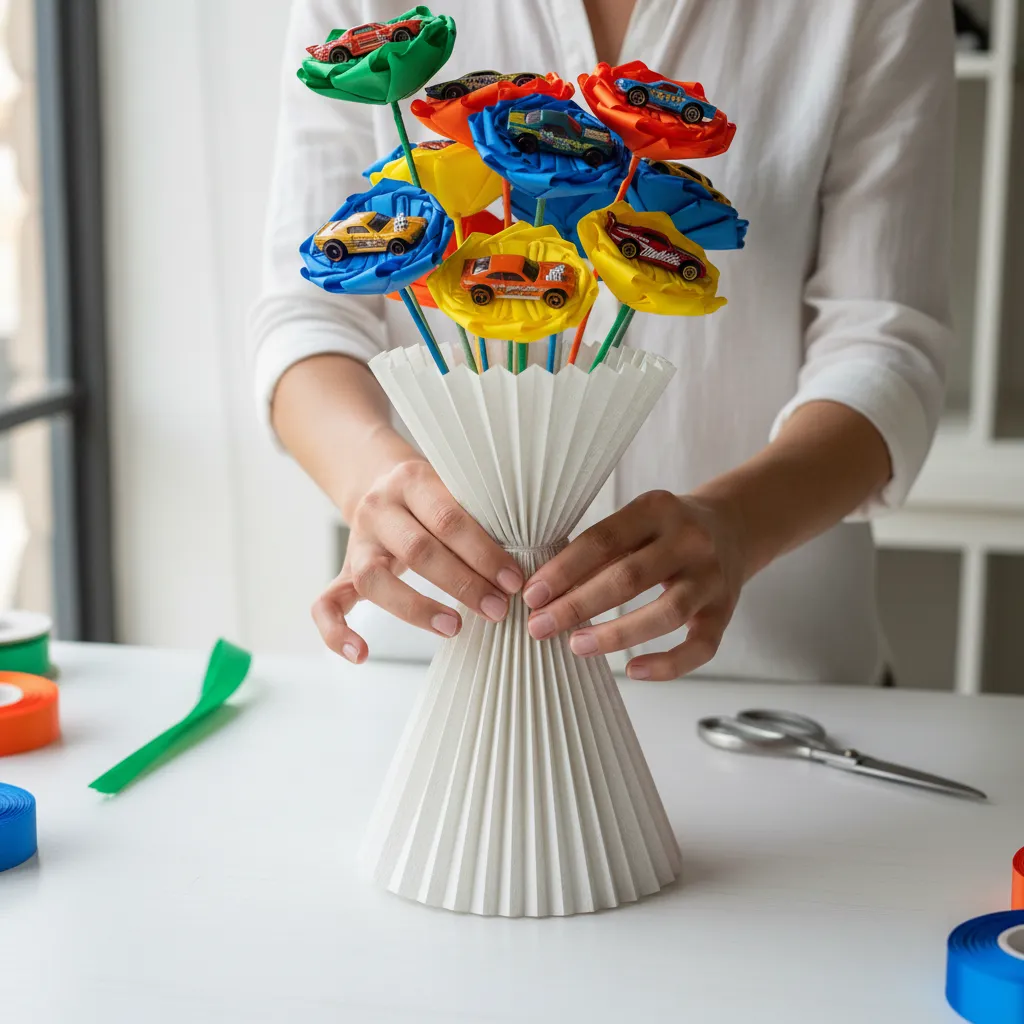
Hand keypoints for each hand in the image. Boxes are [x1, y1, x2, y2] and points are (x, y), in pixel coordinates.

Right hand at [312, 459, 523, 662]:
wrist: (378, 477)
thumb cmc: (435, 494)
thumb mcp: (456, 488)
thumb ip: (480, 518)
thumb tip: (528, 566)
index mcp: (410, 480)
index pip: (449, 519)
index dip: (483, 553)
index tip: (515, 582)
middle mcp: (378, 508)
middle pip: (418, 550)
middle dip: (463, 583)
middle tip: (499, 610)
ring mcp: (357, 541)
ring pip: (374, 579)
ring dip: (418, 608)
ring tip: (456, 627)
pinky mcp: (343, 570)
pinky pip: (326, 603)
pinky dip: (337, 632)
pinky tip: (361, 655)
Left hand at [522, 490, 745, 680]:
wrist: (732, 528)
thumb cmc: (664, 531)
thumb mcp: (635, 522)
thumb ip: (597, 551)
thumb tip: (544, 592)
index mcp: (657, 508)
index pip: (602, 539)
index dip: (563, 570)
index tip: (531, 595)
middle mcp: (689, 540)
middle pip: (629, 578)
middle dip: (578, 605)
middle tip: (540, 626)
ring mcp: (711, 577)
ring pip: (665, 613)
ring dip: (615, 635)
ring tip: (576, 646)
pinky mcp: (724, 611)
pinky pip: (700, 647)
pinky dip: (666, 665)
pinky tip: (632, 671)